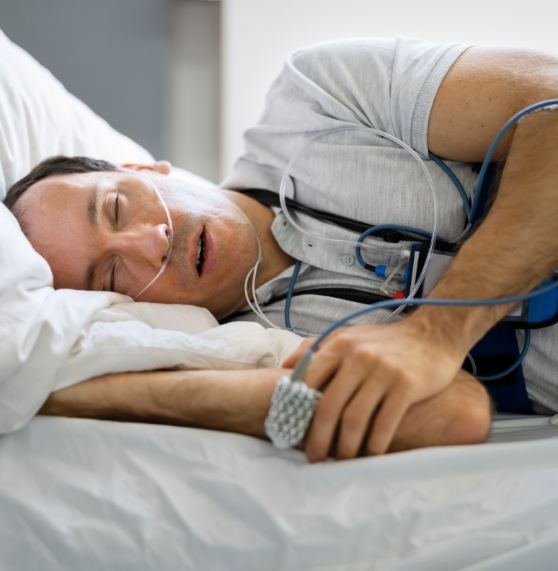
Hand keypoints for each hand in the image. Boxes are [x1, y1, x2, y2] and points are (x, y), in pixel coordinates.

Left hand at [283, 318, 465, 461]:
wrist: (433, 334)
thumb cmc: (385, 341)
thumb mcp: (348, 335)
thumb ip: (315, 347)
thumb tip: (285, 367)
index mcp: (340, 344)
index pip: (308, 381)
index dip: (297, 410)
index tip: (292, 431)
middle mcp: (359, 356)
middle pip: (329, 406)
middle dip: (317, 438)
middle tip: (314, 458)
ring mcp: (384, 370)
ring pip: (355, 418)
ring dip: (345, 446)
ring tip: (342, 460)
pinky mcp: (407, 385)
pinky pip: (385, 423)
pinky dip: (375, 445)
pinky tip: (370, 455)